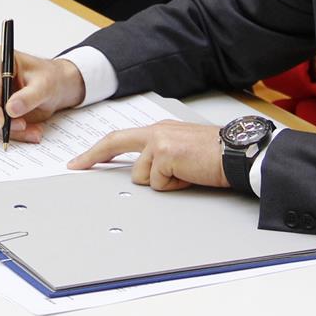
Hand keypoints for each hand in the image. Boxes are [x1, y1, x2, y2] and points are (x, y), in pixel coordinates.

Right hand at [0, 49, 84, 141]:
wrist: (56, 86)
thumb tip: (11, 109)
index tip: (1, 123)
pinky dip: (12, 130)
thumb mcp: (45, 86)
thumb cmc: (50, 78)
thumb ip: (29, 97)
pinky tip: (30, 130)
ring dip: (10, 128)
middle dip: (1, 120)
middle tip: (23, 127)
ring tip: (33, 130)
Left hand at [68, 121, 228, 191]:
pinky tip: (190, 176)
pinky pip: (157, 183)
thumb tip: (146, 174)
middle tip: (77, 166)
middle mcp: (158, 131)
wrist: (238, 153)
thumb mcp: (183, 152)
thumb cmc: (217, 155)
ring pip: (141, 175)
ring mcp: (160, 141)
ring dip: (162, 182)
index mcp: (161, 130)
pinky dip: (173, 186)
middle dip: (94, 156)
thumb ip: (161, 156)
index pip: (122, 137)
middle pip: (115, 142)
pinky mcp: (165, 155)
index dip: (100, 150)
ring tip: (185, 174)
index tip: (83, 159)